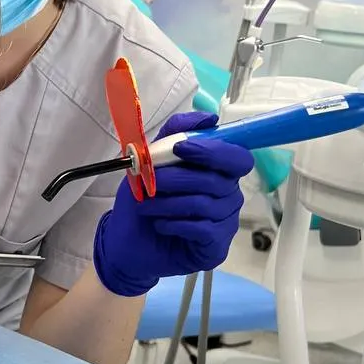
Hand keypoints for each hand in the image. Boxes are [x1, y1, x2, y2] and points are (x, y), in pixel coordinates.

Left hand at [93, 112, 254, 296]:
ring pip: (207, 204)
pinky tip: (160, 224)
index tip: (181, 149)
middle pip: (218, 180)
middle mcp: (228, 195)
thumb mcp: (150, 162)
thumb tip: (209, 118)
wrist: (126, 242)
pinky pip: (203, 229)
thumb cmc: (143, 200)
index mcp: (218, 172)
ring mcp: (225, 222)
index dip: (213, 151)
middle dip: (178, 178)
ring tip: (147, 206)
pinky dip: (176, 224)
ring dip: (169, 203)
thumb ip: (175, 133)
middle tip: (152, 182)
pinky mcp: (216, 246)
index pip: (237, 157)